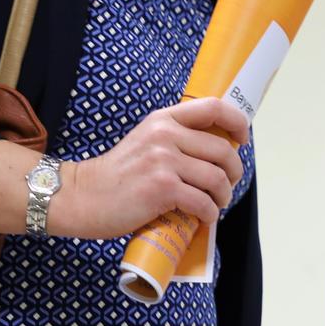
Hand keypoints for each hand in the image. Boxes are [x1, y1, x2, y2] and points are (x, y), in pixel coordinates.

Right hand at [48, 96, 249, 238]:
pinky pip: (203, 202)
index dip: (237, 122)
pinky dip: (209, 214)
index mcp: (163, 119)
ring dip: (223, 196)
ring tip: (215, 204)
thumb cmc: (117, 176)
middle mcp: (165, 135)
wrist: (82, 196)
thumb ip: (174, 138)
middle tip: (227, 186)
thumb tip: (216, 150)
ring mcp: (163, 161)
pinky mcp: (162, 189)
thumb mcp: (145, 141)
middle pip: (223, 149)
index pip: (213, 107)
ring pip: (217, 178)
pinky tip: (203, 217)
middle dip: (234, 172)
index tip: (242, 139)